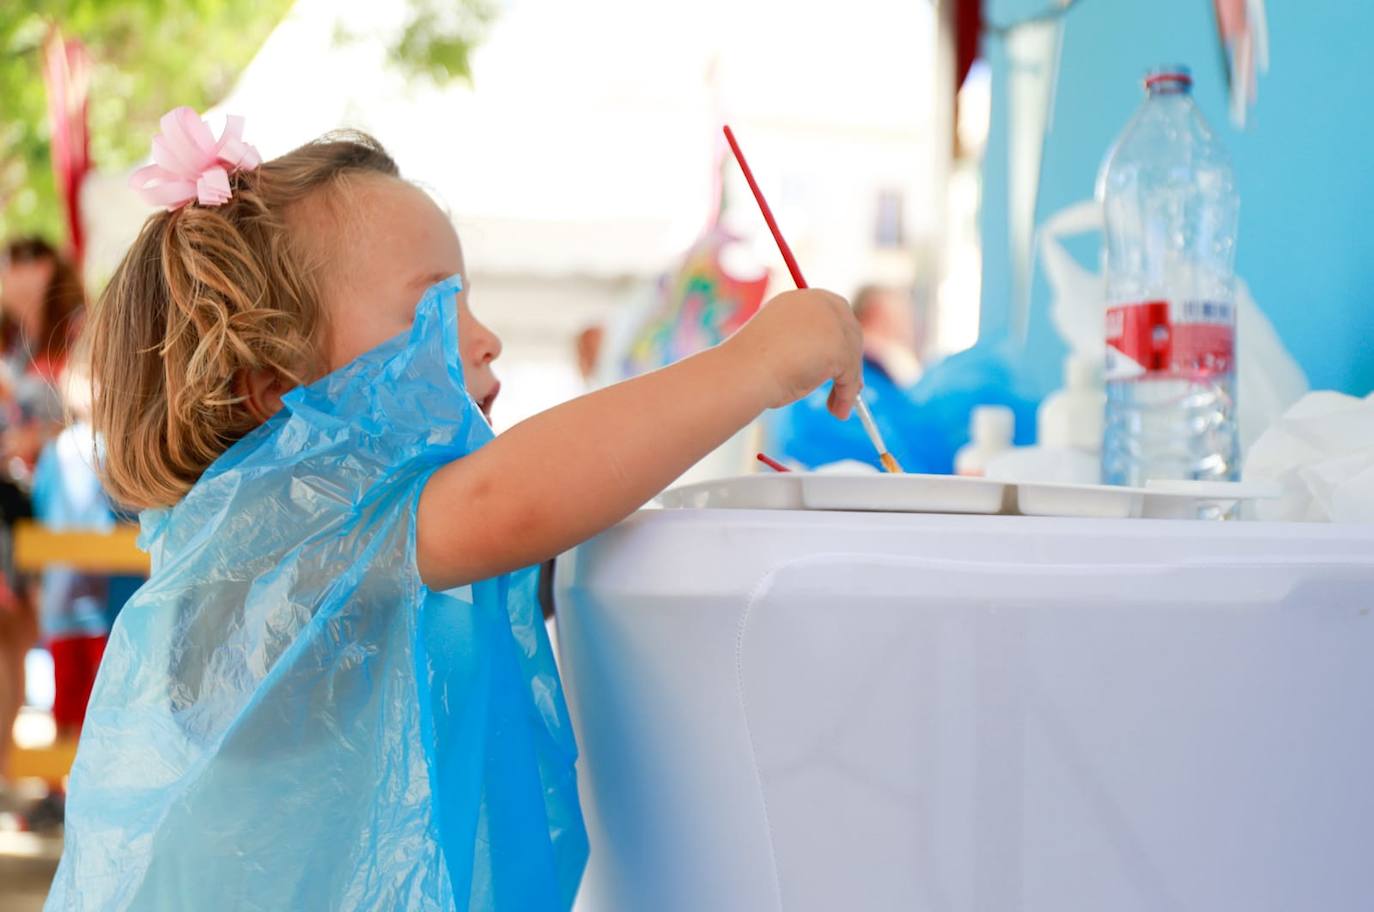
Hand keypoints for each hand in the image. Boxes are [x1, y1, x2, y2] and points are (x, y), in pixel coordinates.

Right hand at [726, 288, 863, 418]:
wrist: (744, 372)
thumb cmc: (751, 366)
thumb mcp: (781, 348)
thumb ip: (806, 346)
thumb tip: (833, 365)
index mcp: (799, 298)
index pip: (833, 313)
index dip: (840, 340)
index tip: (841, 364)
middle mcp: (818, 303)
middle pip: (850, 332)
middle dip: (850, 361)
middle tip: (847, 387)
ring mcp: (831, 323)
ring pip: (851, 356)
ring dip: (847, 384)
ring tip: (835, 408)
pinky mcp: (839, 346)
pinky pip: (850, 375)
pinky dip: (846, 395)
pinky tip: (837, 411)